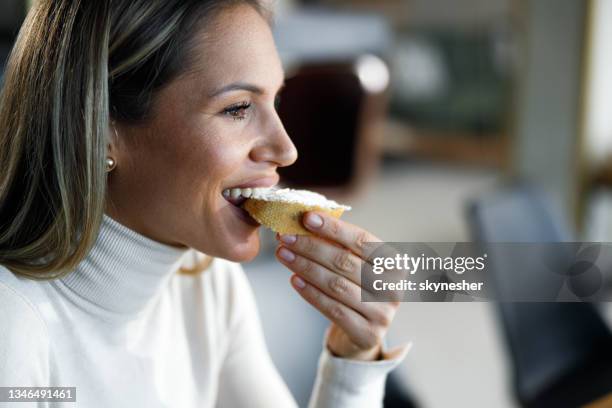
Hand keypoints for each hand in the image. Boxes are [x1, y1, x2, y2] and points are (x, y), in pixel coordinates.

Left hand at [275, 211, 399, 360]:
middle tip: (285, 236)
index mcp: (394, 263)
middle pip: (345, 262)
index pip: (362, 240)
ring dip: (305, 267)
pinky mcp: (367, 334)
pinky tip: (294, 279)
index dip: (334, 227)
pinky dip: (311, 293)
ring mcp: (383, 313)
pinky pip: (333, 309)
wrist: (362, 332)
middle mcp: (394, 287)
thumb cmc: (354, 288)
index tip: (306, 217)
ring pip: (336, 285)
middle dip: (311, 246)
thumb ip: (336, 243)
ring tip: (284, 254)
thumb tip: (305, 219)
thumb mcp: (353, 263)